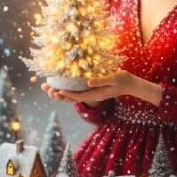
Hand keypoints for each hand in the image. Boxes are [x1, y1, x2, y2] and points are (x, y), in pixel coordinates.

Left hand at [40, 70, 158, 105]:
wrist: (131, 84)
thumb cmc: (123, 79)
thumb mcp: (113, 78)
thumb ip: (101, 80)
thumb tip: (88, 82)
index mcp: (96, 94)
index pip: (78, 96)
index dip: (67, 94)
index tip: (56, 91)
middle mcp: (91, 95)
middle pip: (72, 98)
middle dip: (58, 94)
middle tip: (45, 88)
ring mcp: (91, 94)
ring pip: (72, 96)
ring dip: (59, 92)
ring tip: (47, 87)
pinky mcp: (91, 90)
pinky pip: (76, 92)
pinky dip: (67, 90)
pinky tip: (59, 85)